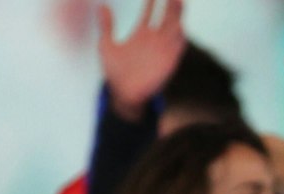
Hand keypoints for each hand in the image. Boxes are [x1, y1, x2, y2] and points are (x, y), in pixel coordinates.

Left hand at [98, 0, 185, 121]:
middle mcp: (154, 40)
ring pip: (174, 27)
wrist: (123, 94)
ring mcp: (162, 49)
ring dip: (177, 15)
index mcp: (140, 35)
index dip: (151, 2)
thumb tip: (102, 6)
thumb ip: (105, 26)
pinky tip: (180, 27)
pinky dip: (180, 37)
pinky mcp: (169, 61)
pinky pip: (178, 47)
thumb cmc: (115, 72)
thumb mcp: (106, 46)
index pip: (149, 13)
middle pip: (166, 17)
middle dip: (170, 4)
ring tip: (178, 1)